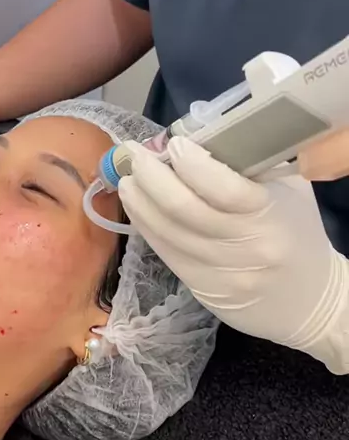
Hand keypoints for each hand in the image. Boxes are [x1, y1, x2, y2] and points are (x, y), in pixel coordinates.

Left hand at [119, 137, 348, 372]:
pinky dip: (146, 225)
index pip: (224, 189)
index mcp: (270, 216)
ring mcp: (220, 273)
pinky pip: (165, 253)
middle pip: (184, 209)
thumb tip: (204, 138)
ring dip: (140, 201)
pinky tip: (138, 206)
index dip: (192, 164)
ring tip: (128, 177)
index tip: (174, 143)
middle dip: (151, 176)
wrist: (310, 302)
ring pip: (166, 232)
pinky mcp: (202, 290)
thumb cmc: (299, 235)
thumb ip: (253, 166)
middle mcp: (244, 248)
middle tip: (135, 154)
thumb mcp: (289, 193)